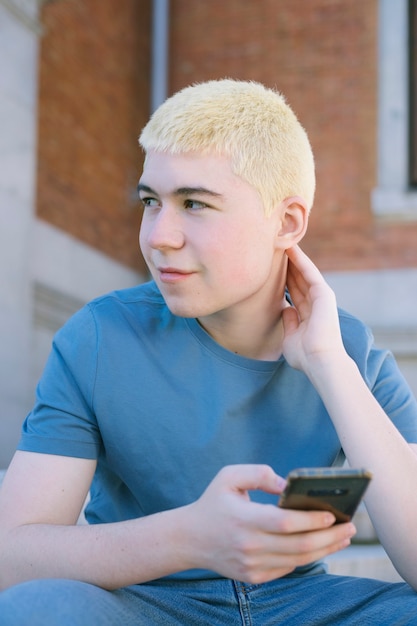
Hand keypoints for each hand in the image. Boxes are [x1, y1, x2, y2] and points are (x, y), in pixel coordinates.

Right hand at [185, 464, 355, 583]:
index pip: (285, 524)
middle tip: (350, 526)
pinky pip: (288, 567)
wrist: (190, 538)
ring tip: (343, 537)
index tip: (332, 514)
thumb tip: (288, 485)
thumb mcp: (229, 476)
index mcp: (243, 520)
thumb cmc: (214, 502)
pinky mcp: (254, 576)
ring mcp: (251, 565)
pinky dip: (307, 557)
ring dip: (325, 549)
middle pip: (299, 546)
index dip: (311, 520)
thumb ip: (259, 474)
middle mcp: (248, 546)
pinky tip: (321, 545)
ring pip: (298, 560)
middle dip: (330, 537)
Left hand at [282, 245, 345, 373]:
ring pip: (304, 273)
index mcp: (307, 315)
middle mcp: (315, 304)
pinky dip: (301, 261)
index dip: (284, 278)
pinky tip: (291, 248)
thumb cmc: (304, 356)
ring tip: (282, 241)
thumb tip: (286, 308)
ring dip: (294, 258)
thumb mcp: (291, 337)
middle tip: (275, 248)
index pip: (293, 292)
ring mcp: (321, 298)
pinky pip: (310, 273)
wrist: (319, 361)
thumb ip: (290, 322)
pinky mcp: (324, 294)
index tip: (271, 266)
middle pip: (298, 279)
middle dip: (287, 264)